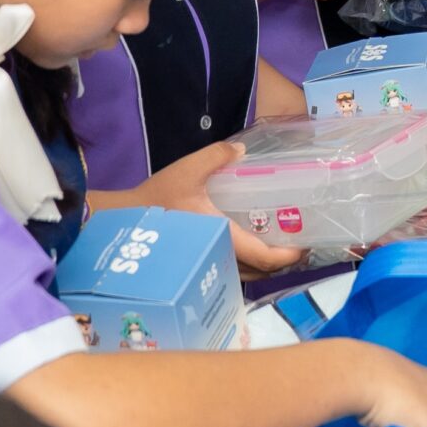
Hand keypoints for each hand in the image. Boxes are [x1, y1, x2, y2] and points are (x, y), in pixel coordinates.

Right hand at [123, 142, 304, 274]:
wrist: (122, 223)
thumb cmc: (155, 199)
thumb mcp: (187, 170)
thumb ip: (216, 156)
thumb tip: (241, 151)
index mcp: (222, 236)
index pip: (264, 257)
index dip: (289, 255)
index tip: (305, 244)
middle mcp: (219, 257)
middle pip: (261, 272)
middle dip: (284, 261)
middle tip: (299, 242)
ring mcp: (208, 265)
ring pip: (247, 275)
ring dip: (266, 265)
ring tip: (281, 243)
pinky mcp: (199, 265)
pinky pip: (233, 272)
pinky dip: (249, 264)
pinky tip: (253, 245)